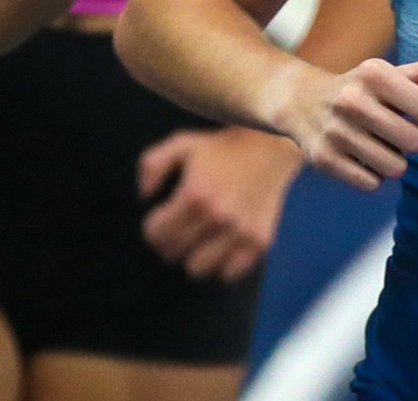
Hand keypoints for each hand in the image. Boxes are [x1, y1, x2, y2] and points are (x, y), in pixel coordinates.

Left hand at [137, 125, 303, 281]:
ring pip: (197, 269)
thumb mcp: (182, 143)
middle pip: (172, 253)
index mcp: (194, 195)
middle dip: (169, 242)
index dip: (153, 226)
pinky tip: (221, 247)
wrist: (273, 148)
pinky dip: (221, 265)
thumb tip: (144, 197)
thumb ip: (152, 165)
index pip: (155, 234)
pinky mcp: (260, 241)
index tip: (161, 218)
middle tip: (179, 228)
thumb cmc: (223, 148)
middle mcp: (217, 217)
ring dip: (193, 256)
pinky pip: (229, 273)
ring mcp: (240, 232)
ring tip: (199, 241)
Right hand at [278, 35, 417, 194]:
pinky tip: (361, 157)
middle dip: (413, 142)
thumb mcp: (395, 75)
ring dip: (393, 161)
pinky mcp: (323, 160)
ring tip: (379, 145)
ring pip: (395, 168)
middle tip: (398, 133)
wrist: (302, 103)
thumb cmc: (364, 90)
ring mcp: (336, 131)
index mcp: (375, 73)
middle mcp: (352, 100)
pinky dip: (373, 176)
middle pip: (416, 143)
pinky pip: (372, 184)